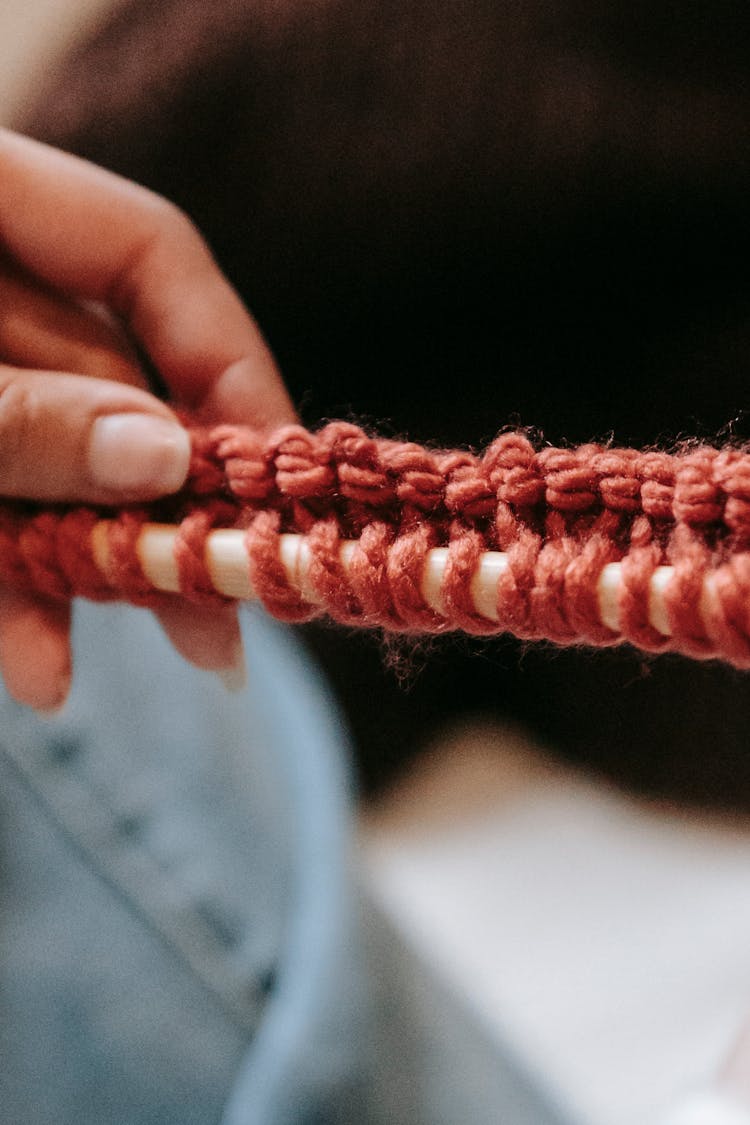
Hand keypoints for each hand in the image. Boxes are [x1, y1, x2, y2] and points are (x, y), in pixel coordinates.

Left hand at [0, 128, 294, 709]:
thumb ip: (21, 412)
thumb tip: (167, 457)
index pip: (152, 258)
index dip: (226, 366)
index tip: (275, 482)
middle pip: (108, 390)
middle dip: (164, 513)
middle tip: (227, 618)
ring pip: (45, 470)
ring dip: (80, 575)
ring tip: (112, 668)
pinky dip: (5, 586)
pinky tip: (35, 666)